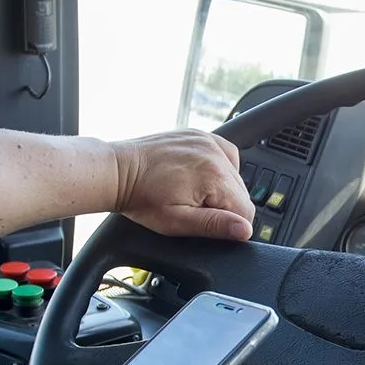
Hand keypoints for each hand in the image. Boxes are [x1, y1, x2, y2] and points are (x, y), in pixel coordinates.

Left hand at [115, 129, 254, 240]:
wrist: (118, 171)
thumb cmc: (142, 197)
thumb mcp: (177, 222)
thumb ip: (214, 225)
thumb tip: (244, 229)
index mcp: (215, 176)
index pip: (246, 211)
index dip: (230, 225)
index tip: (207, 223)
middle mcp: (215, 153)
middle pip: (241, 193)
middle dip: (223, 205)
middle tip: (192, 207)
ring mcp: (208, 141)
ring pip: (235, 175)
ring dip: (221, 188)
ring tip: (192, 192)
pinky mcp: (200, 135)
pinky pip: (225, 155)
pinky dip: (218, 168)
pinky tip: (200, 177)